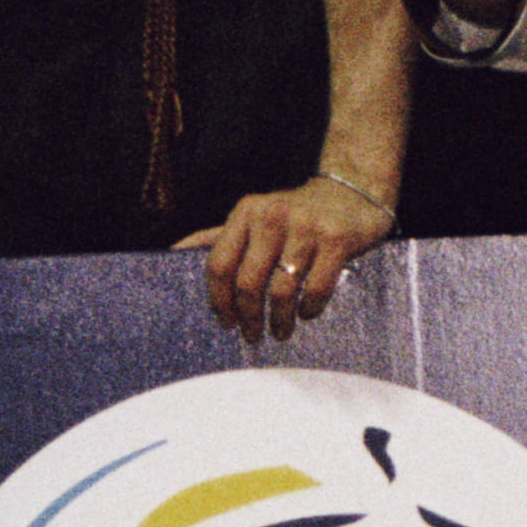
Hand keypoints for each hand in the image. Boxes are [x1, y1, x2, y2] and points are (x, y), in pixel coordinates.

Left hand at [184, 173, 389, 338]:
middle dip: (248, 318)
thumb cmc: (296, 214)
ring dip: (279, 321)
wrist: (354, 191)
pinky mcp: (337, 239)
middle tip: (252, 336)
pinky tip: (307, 312)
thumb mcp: (255, 217)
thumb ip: (218, 236)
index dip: (219, 301)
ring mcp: (307, 227)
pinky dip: (309, 309)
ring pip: (282, 290)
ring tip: (281, 331)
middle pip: (248, 283)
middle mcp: (274, 216)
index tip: (226, 322)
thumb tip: (172, 253)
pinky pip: (316, 288)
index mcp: (247, 211)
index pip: (219, 264)